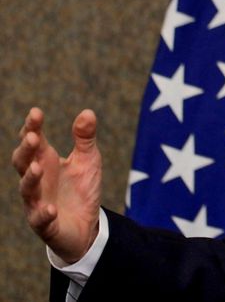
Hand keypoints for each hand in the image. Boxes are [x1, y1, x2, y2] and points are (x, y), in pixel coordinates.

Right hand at [12, 107, 101, 262]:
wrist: (87, 225)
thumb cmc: (81, 189)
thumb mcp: (88, 160)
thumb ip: (85, 138)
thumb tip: (87, 112)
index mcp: (45, 161)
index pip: (33, 142)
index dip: (32, 128)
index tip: (36, 113)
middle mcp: (37, 180)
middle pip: (23, 163)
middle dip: (26, 150)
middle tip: (33, 137)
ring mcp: (38, 202)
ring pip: (27, 190)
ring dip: (30, 179)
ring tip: (38, 167)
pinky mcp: (46, 224)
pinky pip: (40, 220)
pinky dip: (43, 214)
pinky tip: (50, 209)